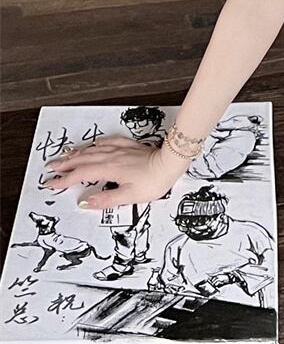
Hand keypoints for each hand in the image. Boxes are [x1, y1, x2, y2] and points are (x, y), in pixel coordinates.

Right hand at [44, 136, 188, 209]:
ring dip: (78, 153)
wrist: (171, 162)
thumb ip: (106, 199)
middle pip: (83, 159)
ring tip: (66, 155)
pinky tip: (95, 143)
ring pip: (94, 149)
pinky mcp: (130, 146)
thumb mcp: (129, 196)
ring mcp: (121, 150)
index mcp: (110, 169)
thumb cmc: (154, 180)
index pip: (81, 174)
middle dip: (66, 163)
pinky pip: (109, 141)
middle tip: (52, 167)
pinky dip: (98, 143)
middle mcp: (112, 157)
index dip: (64, 179)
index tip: (52, 183)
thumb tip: (85, 202)